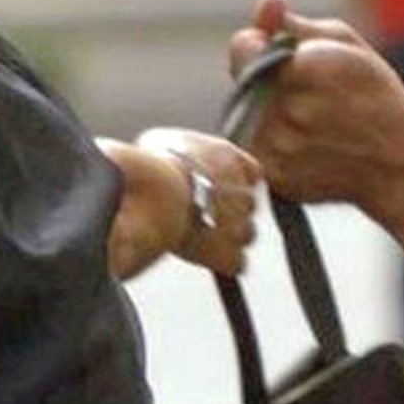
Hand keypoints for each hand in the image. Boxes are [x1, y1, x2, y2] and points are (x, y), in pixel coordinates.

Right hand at [136, 129, 259, 274]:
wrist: (157, 196)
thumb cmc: (153, 165)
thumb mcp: (159, 141)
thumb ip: (179, 150)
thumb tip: (169, 153)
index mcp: (227, 159)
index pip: (250, 171)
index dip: (236, 182)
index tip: (221, 189)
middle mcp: (240, 191)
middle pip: (248, 205)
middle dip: (230, 211)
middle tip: (203, 215)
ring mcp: (239, 224)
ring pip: (247, 233)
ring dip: (229, 237)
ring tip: (202, 238)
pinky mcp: (231, 253)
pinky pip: (237, 262)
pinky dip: (224, 262)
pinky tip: (206, 258)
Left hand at [228, 0, 403, 224]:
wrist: (399, 165)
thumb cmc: (377, 98)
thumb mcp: (348, 46)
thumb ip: (297, 25)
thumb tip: (269, 2)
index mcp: (307, 70)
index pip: (244, 47)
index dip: (258, 47)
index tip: (283, 58)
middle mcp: (288, 111)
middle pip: (243, 82)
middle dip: (264, 81)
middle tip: (305, 93)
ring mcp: (280, 149)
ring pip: (244, 116)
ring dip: (265, 112)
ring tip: (308, 120)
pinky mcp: (276, 176)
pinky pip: (254, 148)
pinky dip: (270, 142)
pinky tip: (304, 143)